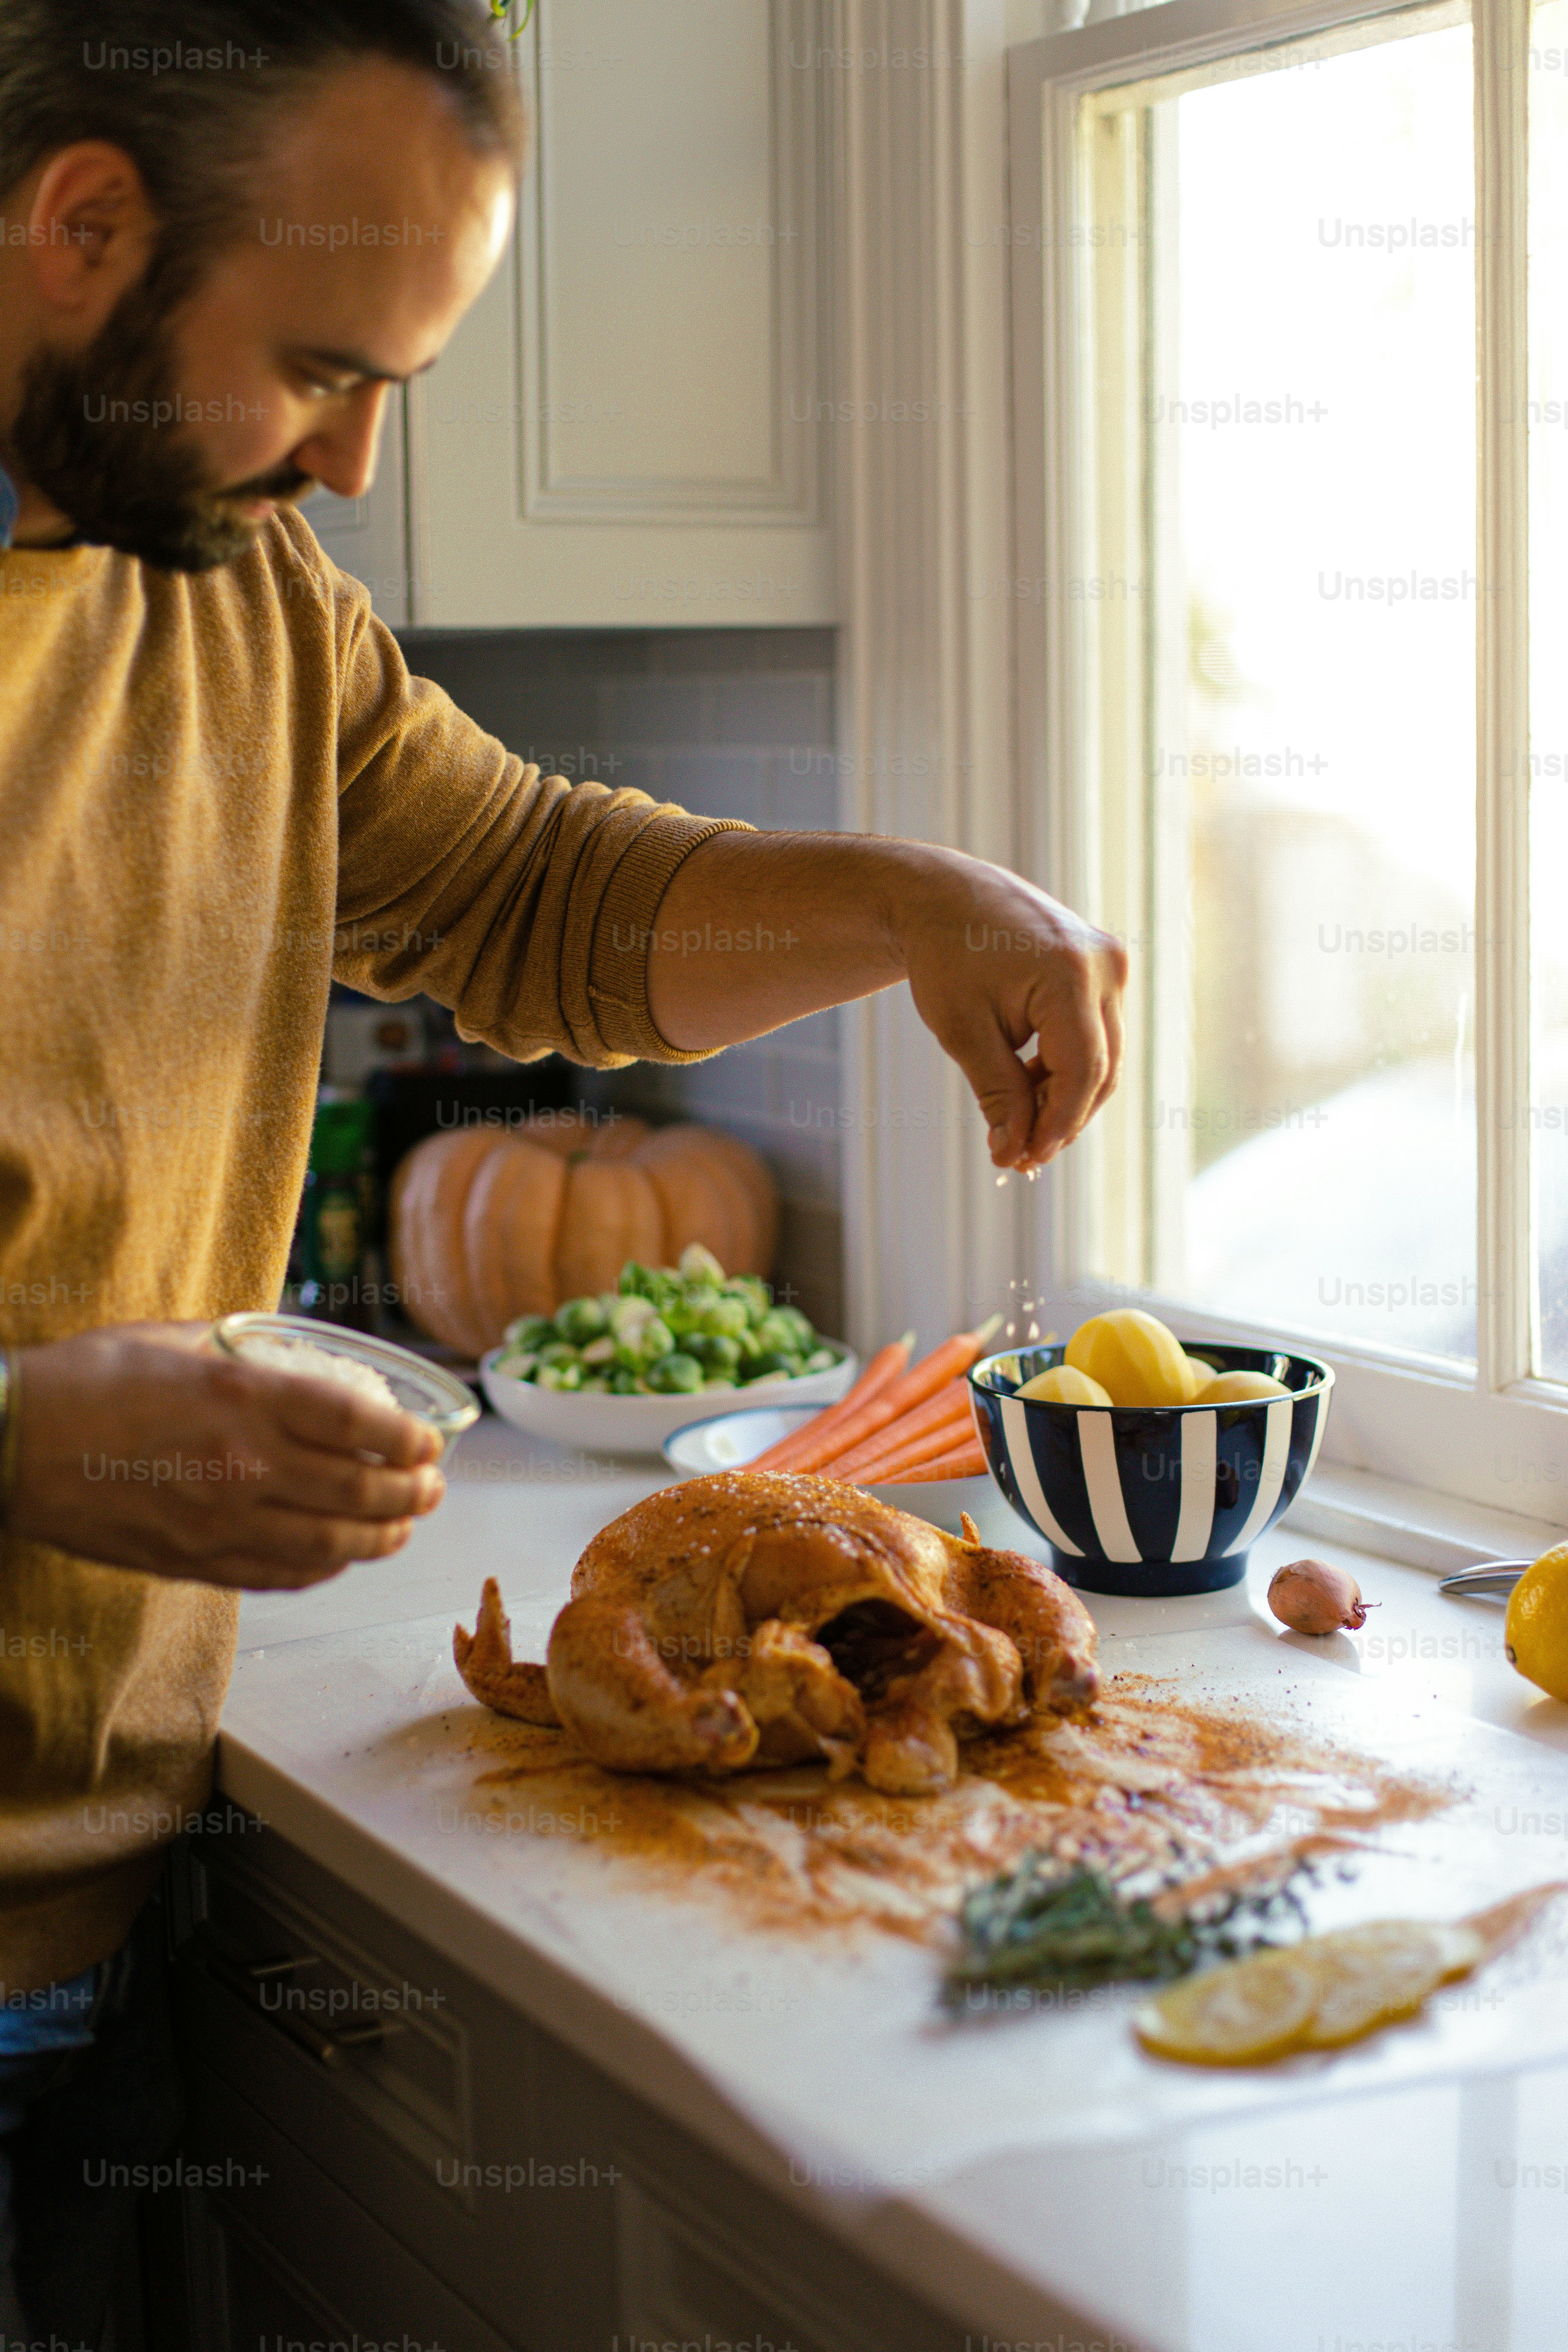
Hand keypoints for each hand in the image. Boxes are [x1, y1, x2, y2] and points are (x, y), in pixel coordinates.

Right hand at [7, 1322, 446, 1590]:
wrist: (9, 1444)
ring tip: (404, 1527)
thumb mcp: (174, 1339)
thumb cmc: (87, 1381)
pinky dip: (324, 1569)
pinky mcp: (194, 1562)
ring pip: (332, 1544)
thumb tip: (286, 1347)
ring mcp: (221, 1522)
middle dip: (412, 1492)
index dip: (409, 1438)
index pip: (358, 1423)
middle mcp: (244, 1465)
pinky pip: (281, 1575)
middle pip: (360, 1489)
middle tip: (432, 1488)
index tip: (431, 1441)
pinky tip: (341, 1558)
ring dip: (382, 1537)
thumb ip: (240, 1347)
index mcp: (245, 1398)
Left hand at [891, 850, 1127, 1170]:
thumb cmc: (945, 956)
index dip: (1059, 1123)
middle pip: (1101, 1068)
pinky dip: (1065, 1066)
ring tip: (1017, 1123)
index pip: (1084, 1071)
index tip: (1026, 1158)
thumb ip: (997, 1092)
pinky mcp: (1103, 966)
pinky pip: (1095, 1032)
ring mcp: (1110, 962)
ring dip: (1063, 1095)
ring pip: (1103, 1055)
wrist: (944, 895)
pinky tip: (1027, 1086)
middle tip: (1020, 1155)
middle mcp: (1105, 965)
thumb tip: (1014, 1152)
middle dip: (1062, 1117)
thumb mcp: (963, 1030)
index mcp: (1071, 975)